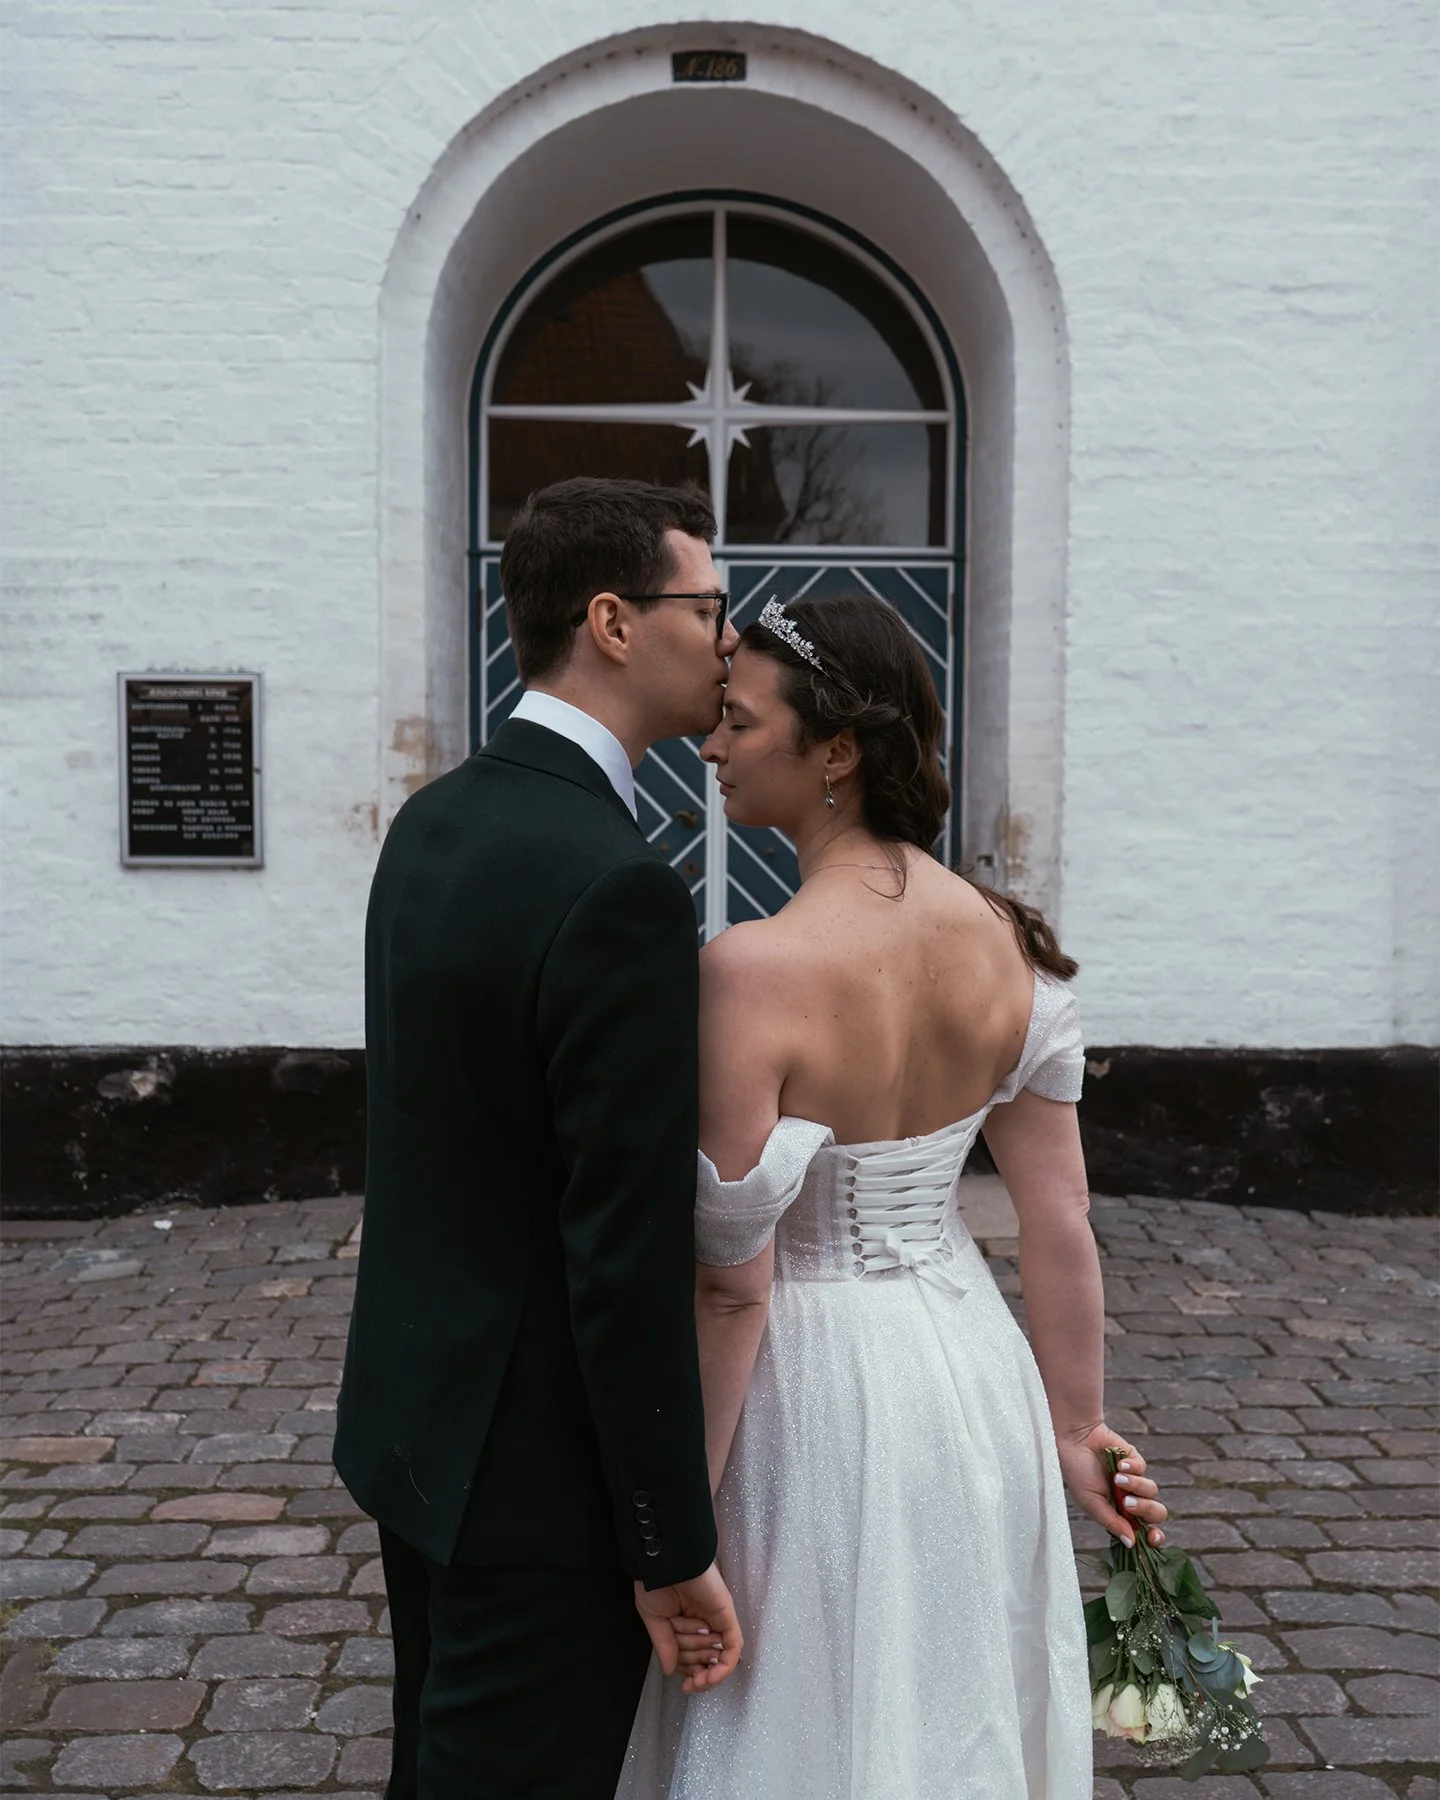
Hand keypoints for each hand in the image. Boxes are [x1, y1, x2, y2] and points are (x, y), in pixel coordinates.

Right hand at [634, 1562, 742, 1692]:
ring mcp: (717, 1620)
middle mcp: (704, 1624)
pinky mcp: (727, 1615)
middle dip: (690, 1659)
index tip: (685, 1687)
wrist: (666, 1562)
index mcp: (685, 1623)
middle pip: (702, 1660)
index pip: (693, 1660)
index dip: (691, 1676)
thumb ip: (664, 1646)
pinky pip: (734, 1648)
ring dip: (698, 1654)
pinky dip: (724, 1668)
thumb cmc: (656, 1582)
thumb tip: (671, 1671)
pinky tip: (708, 1677)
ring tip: (688, 1628)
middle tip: (678, 1636)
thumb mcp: (654, 1618)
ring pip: (715, 1656)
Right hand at [1057, 1422, 1167, 1547]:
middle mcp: (1130, 1499)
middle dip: (1145, 1509)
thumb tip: (1131, 1544)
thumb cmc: (1078, 1473)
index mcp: (1119, 1515)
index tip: (1152, 1536)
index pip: (1143, 1531)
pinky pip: (1144, 1469)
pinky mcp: (1136, 1461)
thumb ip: (1111, 1522)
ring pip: (1152, 1491)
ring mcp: (1134, 1480)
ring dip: (1136, 1486)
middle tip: (1128, 1503)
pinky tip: (1119, 1464)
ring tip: (1117, 1478)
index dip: (1153, 1536)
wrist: (1076, 1440)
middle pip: (1155, 1513)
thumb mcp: (1091, 1503)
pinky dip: (1132, 1468)